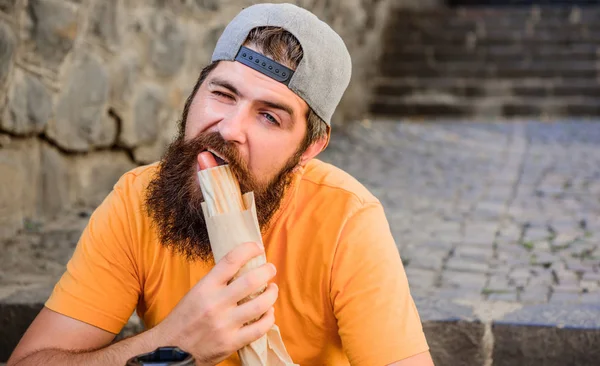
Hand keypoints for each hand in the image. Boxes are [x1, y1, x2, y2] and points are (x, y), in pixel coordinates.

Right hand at [151, 242, 277, 364]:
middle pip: (251, 281)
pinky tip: (268, 312)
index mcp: (205, 287)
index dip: (248, 250)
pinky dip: (269, 318)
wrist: (171, 349)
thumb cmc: (184, 318)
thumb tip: (241, 267)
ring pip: (260, 305)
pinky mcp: (231, 342)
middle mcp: (216, 304)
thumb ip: (217, 282)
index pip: (230, 261)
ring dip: (272, 294)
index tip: (257, 247)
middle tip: (270, 269)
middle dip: (267, 271)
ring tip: (272, 289)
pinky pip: (259, 328)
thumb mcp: (196, 293)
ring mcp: (225, 324)